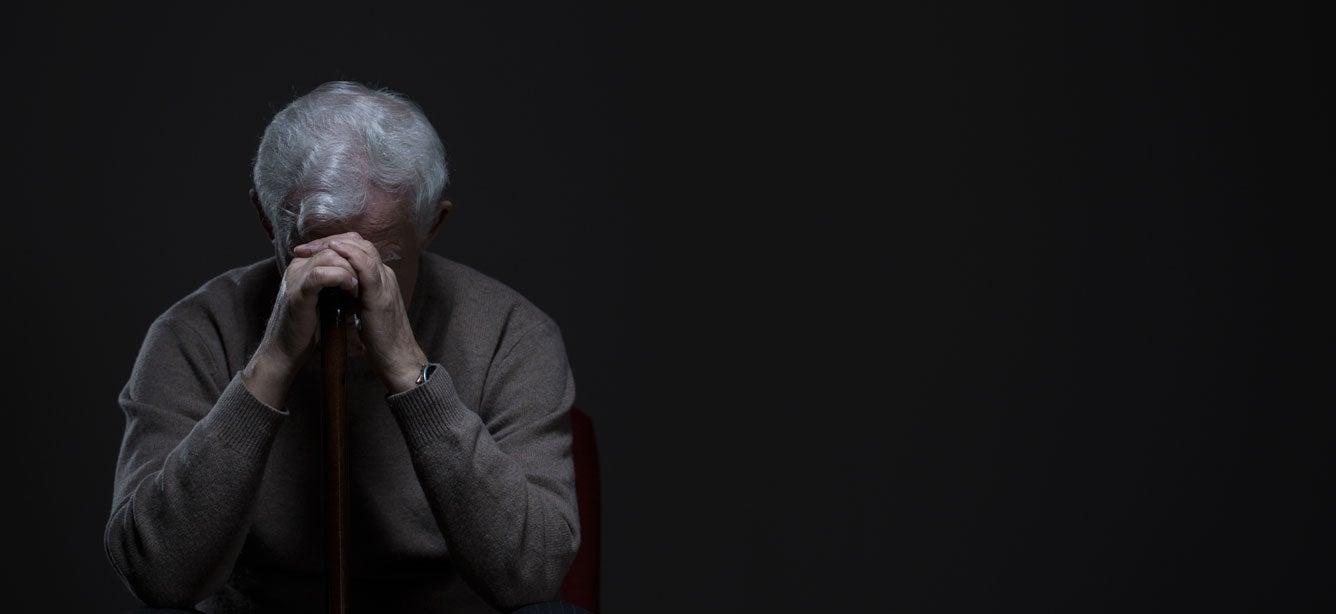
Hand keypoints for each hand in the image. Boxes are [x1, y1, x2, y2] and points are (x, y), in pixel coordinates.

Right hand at [243, 245, 359, 407]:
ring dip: (351, 268)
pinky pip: (320, 275)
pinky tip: (351, 288)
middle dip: (355, 259)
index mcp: (304, 265)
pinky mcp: (297, 293)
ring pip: (329, 256)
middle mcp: (298, 266)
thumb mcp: (326, 299)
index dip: (355, 253)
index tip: (367, 270)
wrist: (286, 350)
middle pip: (334, 246)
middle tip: (367, 277)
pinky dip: (340, 277)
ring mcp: (296, 278)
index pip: (334, 243)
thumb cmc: (309, 327)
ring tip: (361, 285)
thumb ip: (336, 283)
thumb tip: (360, 275)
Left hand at [294, 232, 427, 394]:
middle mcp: (385, 276)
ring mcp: (385, 284)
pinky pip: (367, 268)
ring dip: (338, 244)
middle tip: (306, 247)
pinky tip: (335, 251)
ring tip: (316, 246)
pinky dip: (351, 256)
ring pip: (365, 251)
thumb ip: (354, 295)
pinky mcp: (381, 296)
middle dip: (331, 241)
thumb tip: (334, 288)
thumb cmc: (379, 338)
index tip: (310, 251)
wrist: (397, 357)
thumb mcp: (364, 310)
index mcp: (380, 279)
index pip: (359, 250)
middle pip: (361, 244)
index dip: (335, 245)